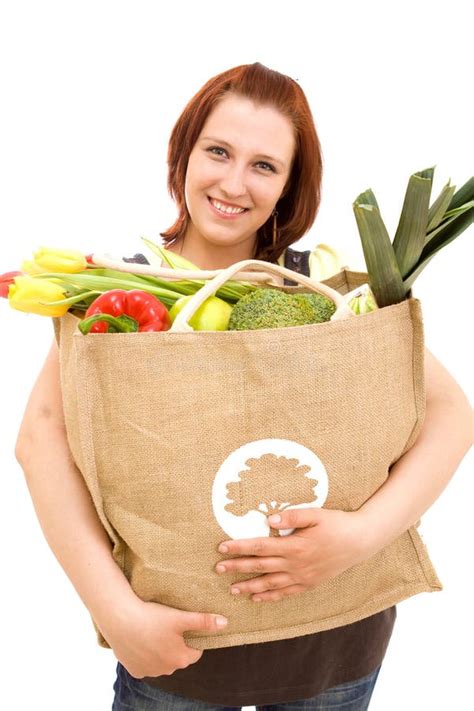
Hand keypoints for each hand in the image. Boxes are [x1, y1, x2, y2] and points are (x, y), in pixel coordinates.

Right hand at [100, 597, 227, 678]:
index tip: (183, 624)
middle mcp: (167, 670)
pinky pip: (145, 662)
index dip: (191, 636)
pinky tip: (142, 639)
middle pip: (178, 655)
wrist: (120, 620)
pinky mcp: (135, 670)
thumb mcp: (180, 617)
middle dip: (176, 643)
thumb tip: (225, 623)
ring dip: (160, 649)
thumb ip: (203, 621)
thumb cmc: (152, 617)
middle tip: (167, 624)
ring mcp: (149, 672)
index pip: (195, 650)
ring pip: (161, 660)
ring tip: (153, 630)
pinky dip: (145, 653)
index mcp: (181, 659)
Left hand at [215, 507, 371, 601]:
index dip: (240, 547)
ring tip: (232, 589)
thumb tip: (270, 520)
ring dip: (250, 587)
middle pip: (260, 567)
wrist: (360, 542)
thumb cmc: (336, 524)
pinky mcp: (309, 584)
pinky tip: (257, 599)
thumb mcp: (316, 514)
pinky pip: (285, 594)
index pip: (260, 547)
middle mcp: (296, 565)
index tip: (222, 547)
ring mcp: (302, 577)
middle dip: (237, 568)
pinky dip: (270, 597)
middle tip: (218, 569)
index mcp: (295, 546)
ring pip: (270, 585)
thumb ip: (292, 516)